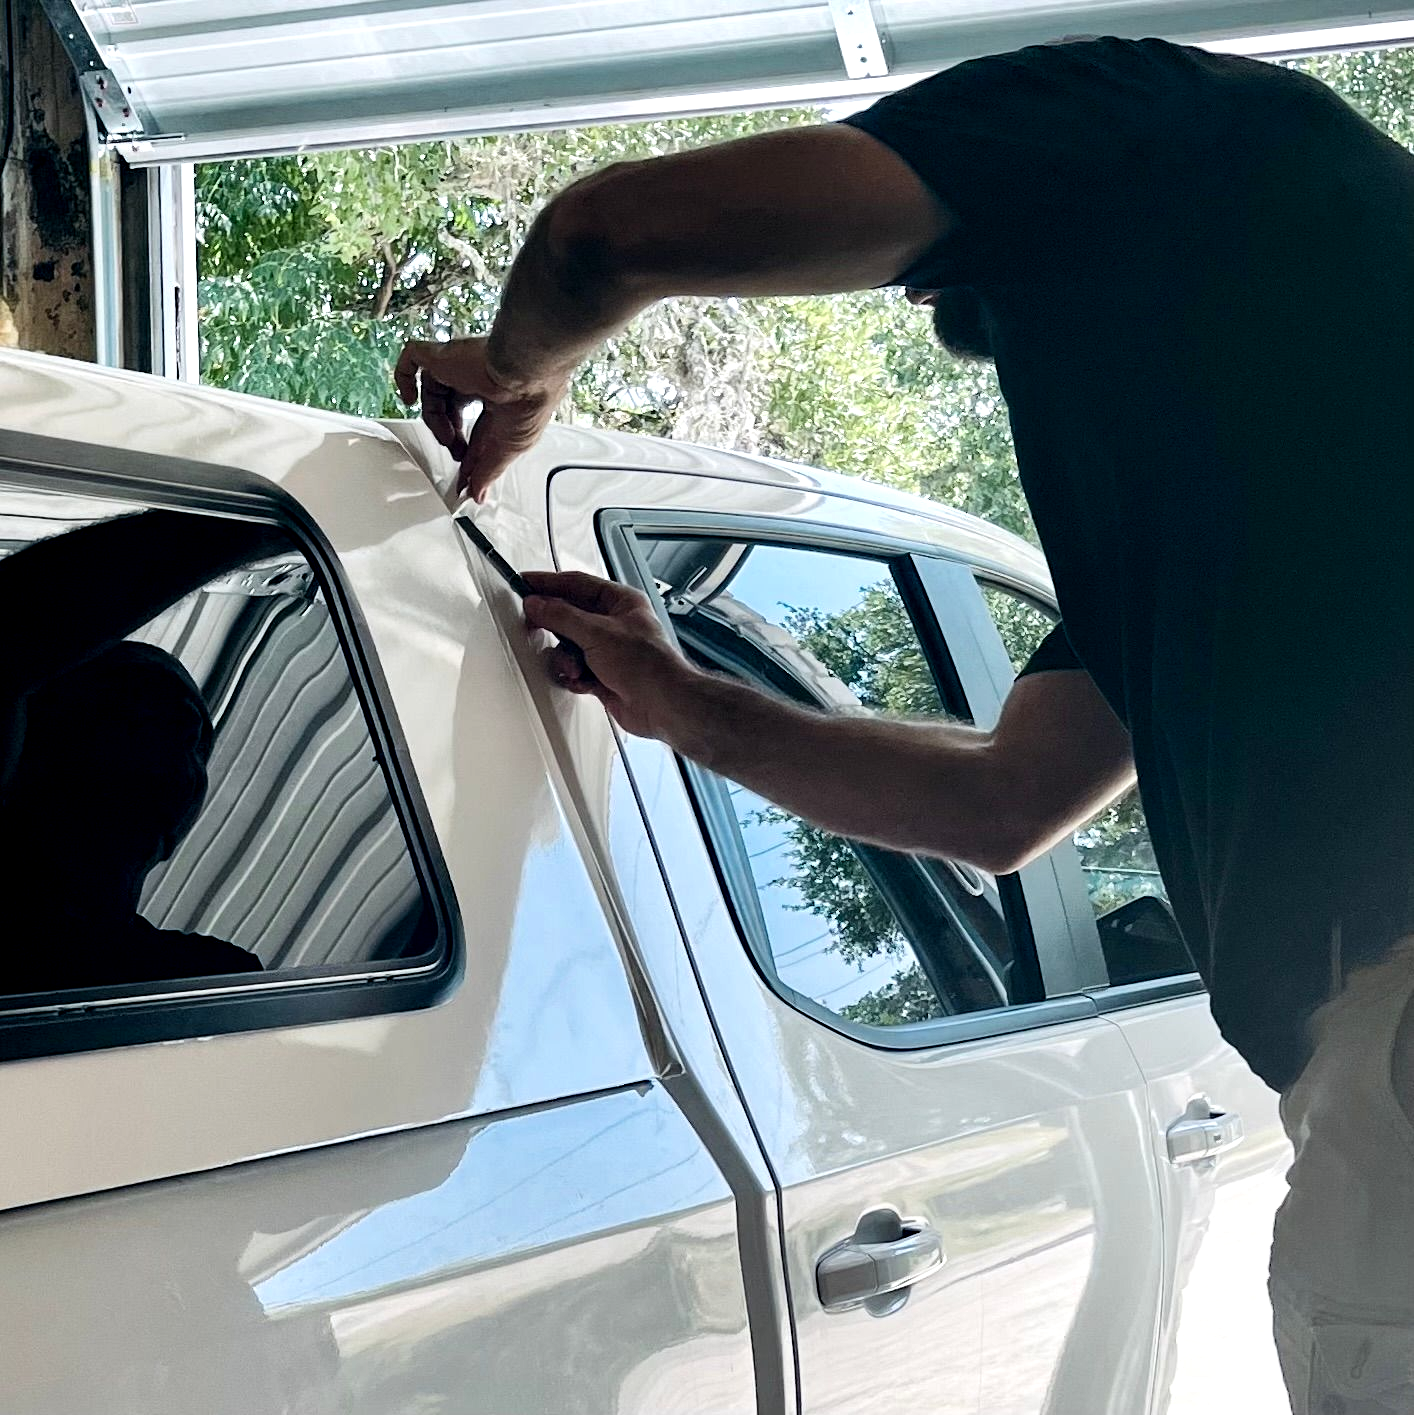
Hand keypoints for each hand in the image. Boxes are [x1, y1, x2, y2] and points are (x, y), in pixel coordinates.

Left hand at [393, 337, 567, 501]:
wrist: (523, 374)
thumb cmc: (528, 403)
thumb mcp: (508, 449)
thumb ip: (488, 471)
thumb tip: (478, 495)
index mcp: (499, 396)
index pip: (473, 423)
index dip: (465, 448)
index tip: (462, 471)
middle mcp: (478, 379)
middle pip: (450, 408)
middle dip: (449, 434)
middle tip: (455, 452)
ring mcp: (458, 365)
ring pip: (432, 391)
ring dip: (434, 420)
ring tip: (446, 436)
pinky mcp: (441, 354)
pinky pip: (411, 356)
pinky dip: (403, 379)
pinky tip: (408, 397)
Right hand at [521, 570, 704, 739]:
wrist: (661, 705)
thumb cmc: (646, 665)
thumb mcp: (596, 632)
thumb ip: (561, 616)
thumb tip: (537, 604)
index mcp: (620, 602)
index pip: (577, 584)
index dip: (549, 583)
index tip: (525, 583)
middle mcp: (614, 624)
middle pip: (569, 616)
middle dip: (555, 627)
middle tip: (534, 625)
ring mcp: (608, 651)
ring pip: (569, 647)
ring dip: (567, 659)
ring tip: (575, 667)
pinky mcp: (602, 676)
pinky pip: (575, 670)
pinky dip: (574, 676)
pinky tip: (583, 680)